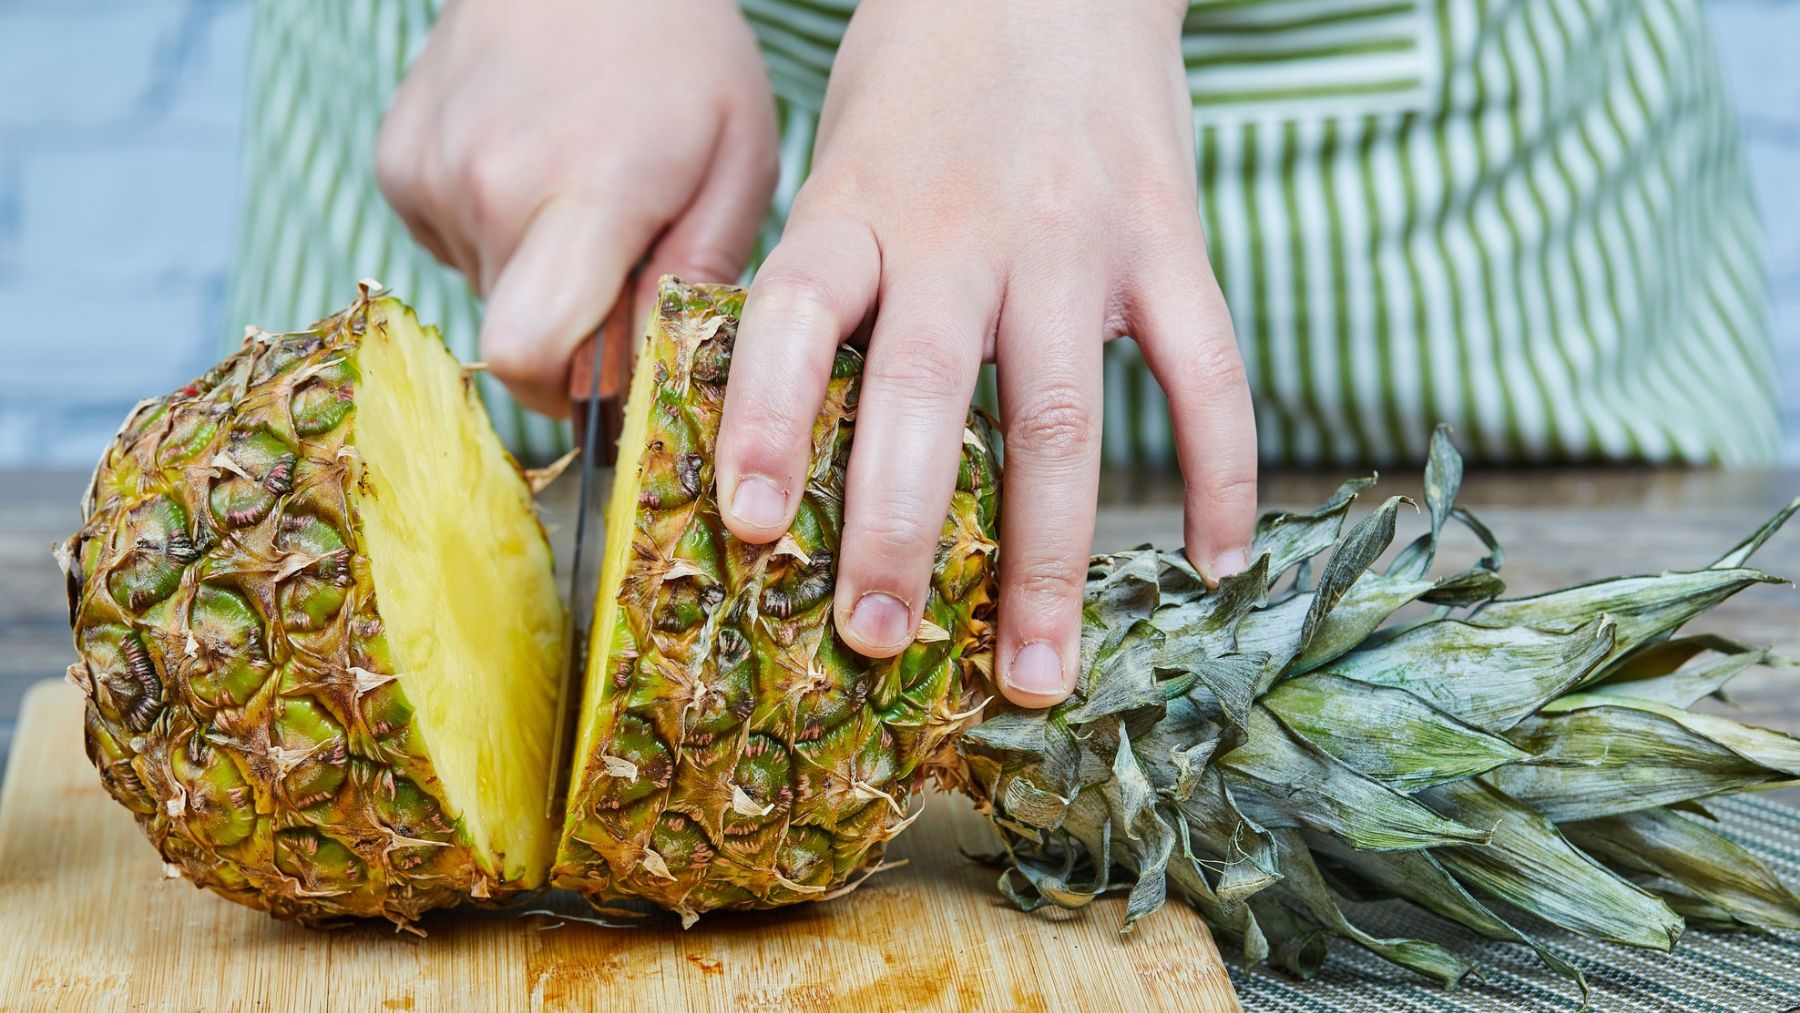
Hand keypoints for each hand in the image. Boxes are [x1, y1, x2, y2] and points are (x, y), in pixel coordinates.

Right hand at [375, 0, 777, 415]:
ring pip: (486, 292)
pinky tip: (534, 169)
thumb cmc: (678, 54)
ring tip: (580, 192)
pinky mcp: (396, 165)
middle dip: (572, 333)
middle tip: (620, 262)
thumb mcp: (737, 161)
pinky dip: (496, 233)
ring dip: (537, 275)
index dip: (570, 392)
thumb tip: (645, 373)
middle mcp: (487, 189)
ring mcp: (429, 175)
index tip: (614, 372)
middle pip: (513, 338)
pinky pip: (452, 247)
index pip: (529, 356)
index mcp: (584, 195)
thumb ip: (697, 276)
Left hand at [715, 0, 1256, 707]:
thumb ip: (824, 288)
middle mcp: (961, 229)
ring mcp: (1076, 239)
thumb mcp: (841, 163)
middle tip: (879, 644)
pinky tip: (1215, 567)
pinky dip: (1218, 474)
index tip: (749, 530)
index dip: (764, 421)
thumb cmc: (924, 81)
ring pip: (1059, 418)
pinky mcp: (1170, 242)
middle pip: (923, 396)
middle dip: (898, 535)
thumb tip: (779, 450)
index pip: (792, 315)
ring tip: (1037, 676)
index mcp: (859, 205)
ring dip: (1045, 562)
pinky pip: (1206, 374)